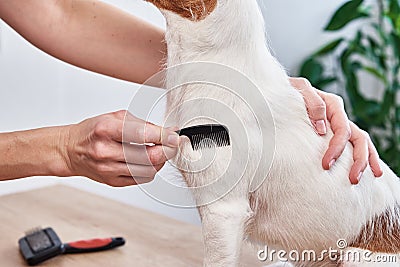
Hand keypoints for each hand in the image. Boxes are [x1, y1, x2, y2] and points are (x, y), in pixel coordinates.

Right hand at [62, 110, 179, 186]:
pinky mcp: (113, 181)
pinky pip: (142, 179)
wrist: (71, 150)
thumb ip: (145, 124)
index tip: (175, 136)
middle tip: (173, 144)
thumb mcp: (117, 117)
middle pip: (148, 157)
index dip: (164, 136)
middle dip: (168, 150)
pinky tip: (149, 160)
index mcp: (106, 130)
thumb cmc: (94, 131)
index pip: (142, 135)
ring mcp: (108, 169)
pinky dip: (151, 170)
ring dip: (160, 161)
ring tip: (160, 151)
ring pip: (148, 170)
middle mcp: (106, 151)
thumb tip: (170, 131)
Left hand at [290, 77, 382, 183]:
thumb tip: (322, 128)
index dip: (337, 148)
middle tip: (353, 179)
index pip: (342, 129)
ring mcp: (338, 124)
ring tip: (359, 179)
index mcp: (332, 104)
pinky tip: (371, 172)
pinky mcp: (333, 132)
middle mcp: (338, 115)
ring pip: (361, 142)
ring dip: (364, 161)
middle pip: (358, 137)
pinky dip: (364, 157)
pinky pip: (354, 145)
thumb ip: (312, 103)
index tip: (325, 164)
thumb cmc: (288, 90)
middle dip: (358, 159)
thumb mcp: (299, 89)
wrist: (278, 93)